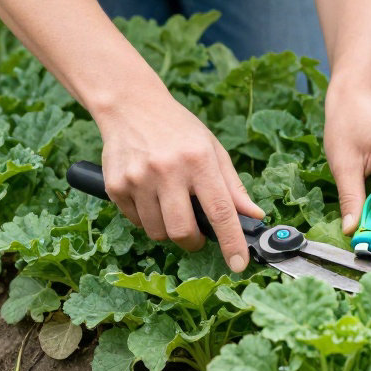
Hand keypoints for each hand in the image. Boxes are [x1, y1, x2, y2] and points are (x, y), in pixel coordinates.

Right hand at [93, 87, 262, 272]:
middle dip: (193, 242)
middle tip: (196, 233)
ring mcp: (138, 179)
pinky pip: (136, 222)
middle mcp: (167, 170)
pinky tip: (149, 194)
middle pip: (183, 232)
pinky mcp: (116, 186)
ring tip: (170, 204)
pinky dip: (147, 218)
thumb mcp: (212, 149)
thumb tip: (254, 216)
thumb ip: (233, 186)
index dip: (232, 243)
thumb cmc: (178, 129)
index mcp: (198, 160)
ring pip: (157, 232)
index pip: (220, 211)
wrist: (130, 106)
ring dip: (168, 229)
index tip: (239, 265)